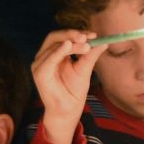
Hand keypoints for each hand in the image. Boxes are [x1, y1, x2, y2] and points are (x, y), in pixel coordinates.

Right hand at [31, 29, 104, 143]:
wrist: (68, 111)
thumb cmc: (73, 91)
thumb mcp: (84, 69)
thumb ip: (90, 55)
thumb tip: (103, 42)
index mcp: (54, 54)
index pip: (62, 37)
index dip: (76, 33)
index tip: (93, 35)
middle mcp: (45, 57)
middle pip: (54, 37)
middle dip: (71, 34)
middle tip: (87, 37)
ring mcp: (40, 64)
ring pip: (53, 46)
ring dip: (70, 43)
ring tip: (85, 46)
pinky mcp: (40, 73)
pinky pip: (48, 59)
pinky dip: (58, 52)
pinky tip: (68, 46)